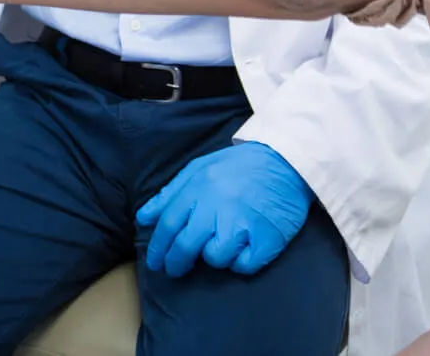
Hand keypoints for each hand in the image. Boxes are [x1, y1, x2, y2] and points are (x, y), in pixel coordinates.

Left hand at [137, 142, 311, 277]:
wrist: (286, 160)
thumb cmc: (239, 165)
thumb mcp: (200, 168)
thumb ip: (170, 193)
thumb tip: (144, 218)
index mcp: (199, 188)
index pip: (169, 224)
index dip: (158, 248)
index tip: (155, 262)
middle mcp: (217, 207)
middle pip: (186, 246)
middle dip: (175, 263)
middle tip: (175, 270)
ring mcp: (242, 224)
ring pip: (215, 258)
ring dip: (214, 256)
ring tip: (221, 243)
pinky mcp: (265, 239)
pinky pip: (243, 265)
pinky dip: (240, 262)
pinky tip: (243, 248)